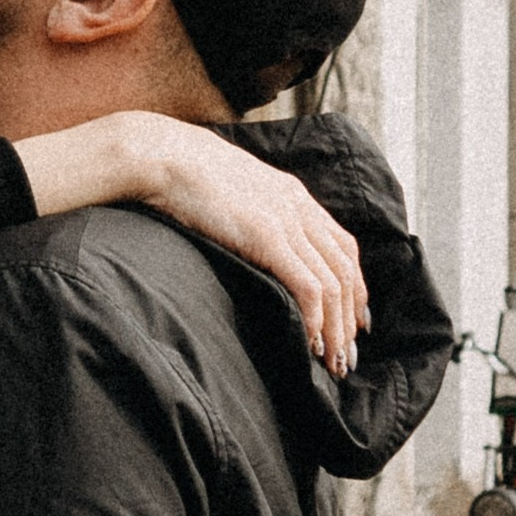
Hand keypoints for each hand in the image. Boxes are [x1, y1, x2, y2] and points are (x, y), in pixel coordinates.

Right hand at [17, 113, 365, 372]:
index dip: (354, 286)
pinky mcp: (267, 235)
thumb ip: (252, 213)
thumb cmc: (183, 174)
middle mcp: (298, 207)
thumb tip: (251, 243)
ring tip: (332, 361)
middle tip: (346, 357)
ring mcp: (285, 220)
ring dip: (336, 328)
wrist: (162, 154)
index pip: (342, 246)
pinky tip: (310, 340)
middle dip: (350, 318)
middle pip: (345, 270)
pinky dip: (315, 317)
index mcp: (292, 195)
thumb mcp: (232, 190)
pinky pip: (307, 284)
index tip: (352, 320)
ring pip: (332, 283)